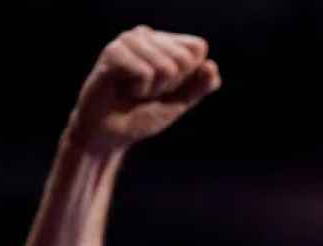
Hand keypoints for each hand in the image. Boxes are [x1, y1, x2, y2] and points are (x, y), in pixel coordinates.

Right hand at [65, 27, 220, 152]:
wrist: (112, 134)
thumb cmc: (143, 115)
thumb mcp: (180, 102)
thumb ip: (200, 86)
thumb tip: (211, 65)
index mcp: (164, 41)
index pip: (197, 48)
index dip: (187, 77)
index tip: (166, 88)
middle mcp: (146, 34)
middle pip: (184, 58)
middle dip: (170, 85)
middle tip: (147, 92)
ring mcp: (128, 40)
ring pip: (166, 67)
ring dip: (153, 90)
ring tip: (134, 91)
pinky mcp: (113, 51)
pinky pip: (145, 72)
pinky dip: (139, 90)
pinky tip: (123, 90)